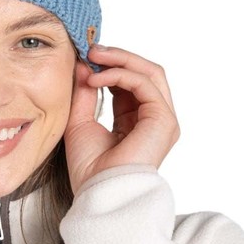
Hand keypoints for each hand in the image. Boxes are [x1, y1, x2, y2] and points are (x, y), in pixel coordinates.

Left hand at [64, 44, 180, 194]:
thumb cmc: (90, 168)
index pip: (131, 81)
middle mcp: (154, 118)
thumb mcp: (80, 121)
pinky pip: (144, 83)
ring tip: (93, 56)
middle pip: (145, 72)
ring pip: (149, 72)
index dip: (111, 65)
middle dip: (118, 56)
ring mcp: (162, 119)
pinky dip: (119, 74)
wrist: (97, 194)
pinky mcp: (163, 120)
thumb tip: (84, 65)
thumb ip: (84, 93)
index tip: (87, 57)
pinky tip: (96, 78)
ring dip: (120, 59)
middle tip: (92, 49)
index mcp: (136, 119)